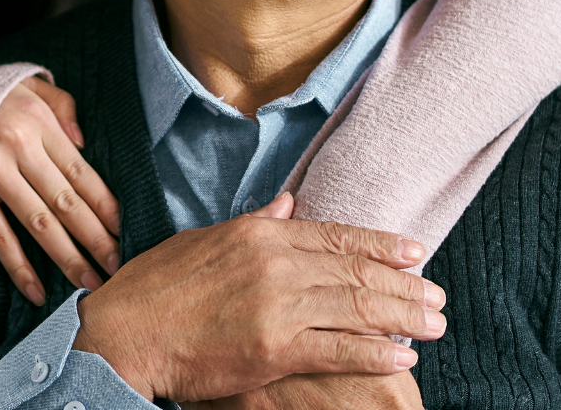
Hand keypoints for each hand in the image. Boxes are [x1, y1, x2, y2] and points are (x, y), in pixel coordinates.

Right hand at [0, 78, 121, 303]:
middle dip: (96, 238)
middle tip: (118, 267)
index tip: (124, 230)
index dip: (105, 204)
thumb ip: (61, 103)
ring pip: (39, 223)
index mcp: (37, 120)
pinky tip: (37, 291)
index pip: (80, 170)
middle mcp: (17, 147)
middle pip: (66, 201)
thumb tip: (84, 142)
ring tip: (90, 283)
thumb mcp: (25, 82)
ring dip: (67, 257)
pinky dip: (19, 268)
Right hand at [72, 193, 444, 402]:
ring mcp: (276, 306)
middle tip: (437, 296)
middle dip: (403, 285)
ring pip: (357, 308)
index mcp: (258, 234)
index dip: (380, 244)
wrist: (124, 332)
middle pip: (355, 271)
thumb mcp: (204, 241)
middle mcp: (274, 263)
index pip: (334, 235)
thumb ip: (254, 223)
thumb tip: (289, 204)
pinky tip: (400, 356)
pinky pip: (339, 349)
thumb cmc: (155, 289)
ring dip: (402, 317)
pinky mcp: (274, 348)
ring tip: (433, 324)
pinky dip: (374, 353)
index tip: (415, 251)